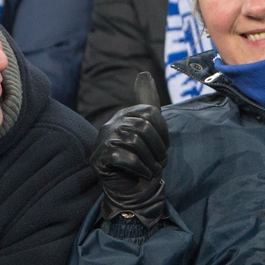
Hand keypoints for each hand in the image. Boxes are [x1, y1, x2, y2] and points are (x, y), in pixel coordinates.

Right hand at [93, 74, 168, 225]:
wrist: (131, 191)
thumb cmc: (143, 160)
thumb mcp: (150, 130)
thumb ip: (147, 102)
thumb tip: (143, 73)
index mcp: (125, 115)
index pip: (151, 113)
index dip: (163, 132)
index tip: (164, 148)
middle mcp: (111, 124)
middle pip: (143, 127)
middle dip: (158, 148)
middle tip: (160, 162)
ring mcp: (103, 140)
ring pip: (135, 141)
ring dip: (151, 159)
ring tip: (153, 169)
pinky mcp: (99, 158)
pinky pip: (125, 157)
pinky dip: (140, 167)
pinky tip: (144, 173)